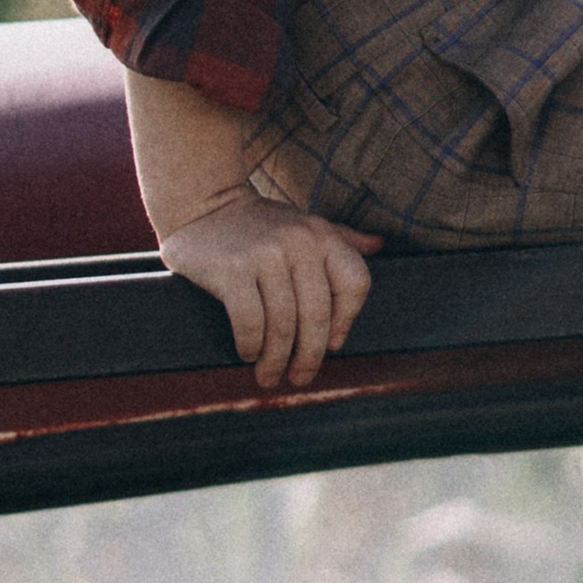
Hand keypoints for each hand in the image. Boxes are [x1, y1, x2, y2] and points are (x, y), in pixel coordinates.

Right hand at [159, 189, 382, 390]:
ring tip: (269, 376)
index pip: (354, 284)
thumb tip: (379, 244)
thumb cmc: (258, 223)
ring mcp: (265, 255)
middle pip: (317, 315)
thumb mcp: (304, 223)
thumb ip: (341, 237)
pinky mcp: (232, 270)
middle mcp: (298, 242)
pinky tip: (247, 354)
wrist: (202, 203)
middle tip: (298, 378)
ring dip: (276, 360)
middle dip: (309, 357)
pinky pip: (250, 322)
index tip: (332, 345)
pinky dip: (250, 346)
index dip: (346, 321)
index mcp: (322, 235)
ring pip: (282, 325)